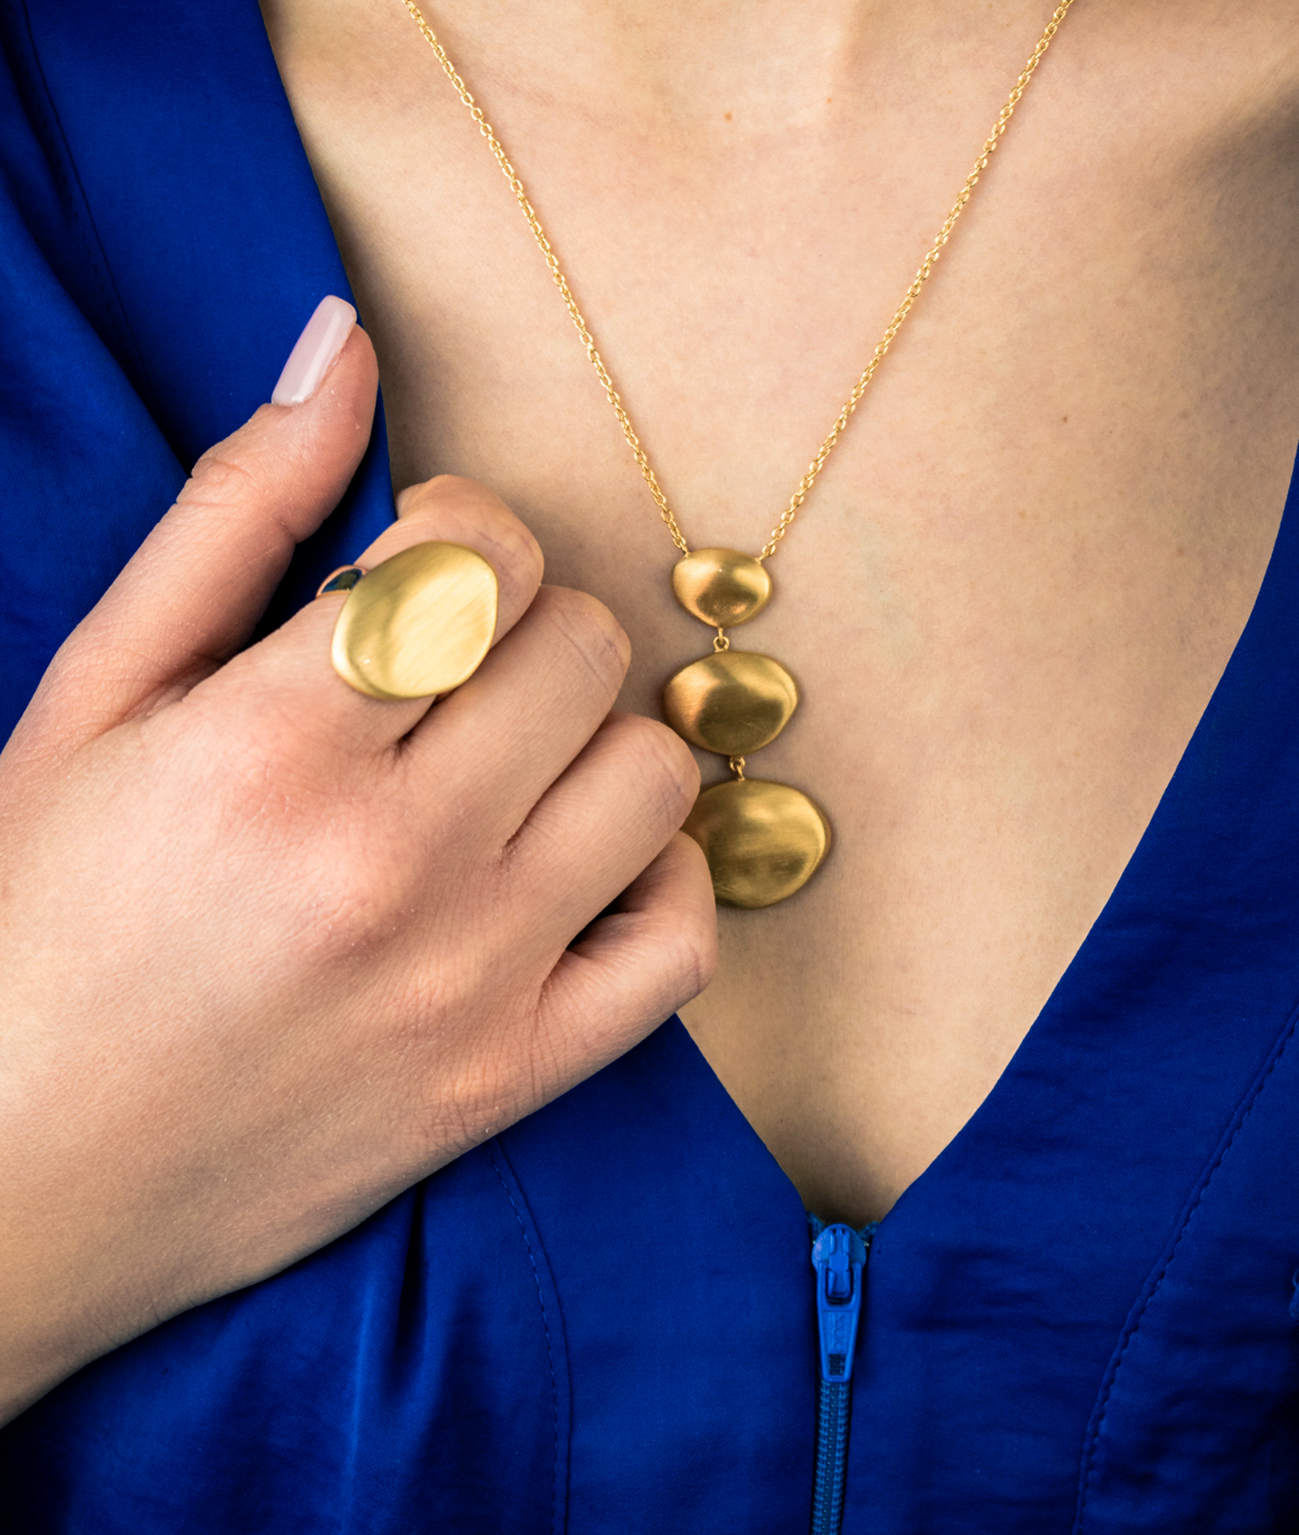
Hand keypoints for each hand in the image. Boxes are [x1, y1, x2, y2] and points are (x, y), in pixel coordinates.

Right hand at [0, 299, 715, 1422]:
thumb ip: (228, 514)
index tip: (416, 572)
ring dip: (592, 740)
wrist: (10, 1181)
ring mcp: (468, 984)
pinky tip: (579, 867)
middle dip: (527, 624)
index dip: (464, 533)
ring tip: (509, 764)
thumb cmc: (30, 929)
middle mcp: (391, 862)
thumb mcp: (91, 701)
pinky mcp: (508, 1081)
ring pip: (651, 775)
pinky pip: (678, 948)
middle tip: (453, 670)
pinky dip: (656, 882)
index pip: (482, 555)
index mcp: (271, 746)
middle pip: (584, 647)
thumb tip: (342, 345)